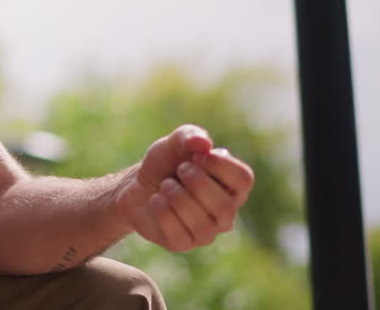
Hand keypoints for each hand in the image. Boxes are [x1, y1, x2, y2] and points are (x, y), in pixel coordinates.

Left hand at [115, 125, 254, 251]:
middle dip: (197, 182)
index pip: (243, 180)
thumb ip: (190, 136)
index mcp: (232, 187)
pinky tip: (156, 200)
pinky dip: (163, 212)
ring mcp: (206, 232)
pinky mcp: (183, 244)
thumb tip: (204, 145)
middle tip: (180, 170)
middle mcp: (225, 213)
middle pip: (224, 206)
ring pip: (202, 224)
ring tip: (166, 185)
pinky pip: (179, 234)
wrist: (136, 185)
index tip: (199, 156)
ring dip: (177, 197)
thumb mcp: (175, 142)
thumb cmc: (165, 163)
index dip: (220, 165)